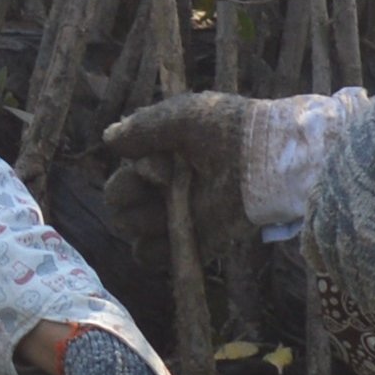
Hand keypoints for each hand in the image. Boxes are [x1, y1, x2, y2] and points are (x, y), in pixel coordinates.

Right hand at [97, 91, 265, 253]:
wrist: (265, 160)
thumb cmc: (225, 130)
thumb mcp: (180, 117)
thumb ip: (141, 127)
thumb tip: (108, 139)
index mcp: (162, 159)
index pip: (124, 174)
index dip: (134, 171)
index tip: (158, 162)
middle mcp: (165, 189)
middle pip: (119, 203)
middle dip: (129, 193)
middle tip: (163, 182)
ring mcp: (178, 217)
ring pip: (132, 230)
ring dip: (142, 221)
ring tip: (172, 207)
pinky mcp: (195, 242)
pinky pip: (155, 258)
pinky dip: (155, 250)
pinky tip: (171, 233)